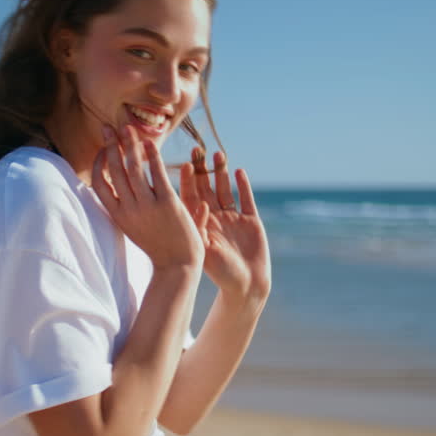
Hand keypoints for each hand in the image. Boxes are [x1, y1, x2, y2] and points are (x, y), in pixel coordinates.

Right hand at [91, 124, 206, 270]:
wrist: (178, 266)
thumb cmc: (158, 247)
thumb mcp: (134, 227)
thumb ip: (125, 206)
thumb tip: (115, 185)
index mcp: (118, 216)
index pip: (100, 185)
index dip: (99, 164)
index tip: (103, 149)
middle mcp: (129, 209)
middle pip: (114, 171)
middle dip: (110, 146)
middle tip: (108, 126)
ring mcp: (147, 206)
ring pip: (133, 169)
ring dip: (129, 145)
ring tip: (127, 127)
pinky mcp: (167, 204)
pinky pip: (156, 174)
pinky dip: (152, 156)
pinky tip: (149, 143)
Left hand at [181, 148, 271, 300]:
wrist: (246, 285)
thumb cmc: (221, 273)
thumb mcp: (207, 249)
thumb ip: (201, 228)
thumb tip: (198, 206)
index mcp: (200, 224)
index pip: (190, 197)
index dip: (187, 181)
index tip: (184, 165)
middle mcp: (214, 218)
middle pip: (207, 188)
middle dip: (202, 170)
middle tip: (197, 150)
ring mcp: (233, 217)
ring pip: (225, 189)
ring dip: (222, 172)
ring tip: (218, 155)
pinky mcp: (250, 220)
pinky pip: (246, 198)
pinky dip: (243, 185)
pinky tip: (239, 171)